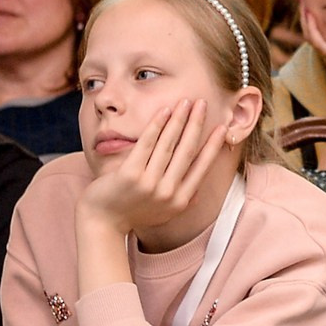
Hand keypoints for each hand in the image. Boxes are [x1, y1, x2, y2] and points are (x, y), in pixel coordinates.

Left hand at [79, 100, 227, 237]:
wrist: (103, 222)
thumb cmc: (132, 214)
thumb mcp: (162, 213)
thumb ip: (181, 202)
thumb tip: (198, 192)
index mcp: (180, 201)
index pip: (201, 167)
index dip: (213, 146)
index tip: (222, 128)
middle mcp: (168, 193)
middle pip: (187, 151)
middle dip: (197, 124)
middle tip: (202, 104)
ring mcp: (149, 184)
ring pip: (168, 144)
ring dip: (179, 119)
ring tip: (185, 102)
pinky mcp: (131, 175)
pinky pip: (146, 144)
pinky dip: (157, 125)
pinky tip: (164, 111)